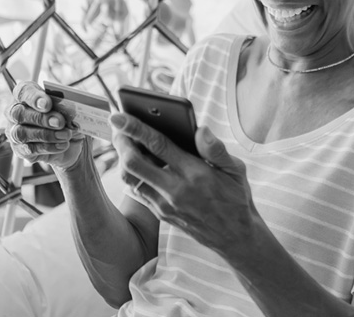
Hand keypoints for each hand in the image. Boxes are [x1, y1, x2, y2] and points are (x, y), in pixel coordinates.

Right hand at [5, 80, 87, 171]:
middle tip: (60, 122)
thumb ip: (68, 106)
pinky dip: (48, 147)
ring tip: (66, 135)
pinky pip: (29, 149)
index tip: (47, 104)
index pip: (22, 91)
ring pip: (21, 133)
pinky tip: (62, 145)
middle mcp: (15, 112)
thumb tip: (70, 111)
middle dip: (41, 118)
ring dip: (46, 135)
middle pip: (18, 113)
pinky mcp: (20, 149)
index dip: (33, 97)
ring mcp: (14, 132)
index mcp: (27, 95)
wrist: (71, 142)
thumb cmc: (67, 119)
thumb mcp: (71, 110)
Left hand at [109, 112, 256, 256]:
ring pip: (130, 178)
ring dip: (122, 158)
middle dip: (121, 142)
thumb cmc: (236, 198)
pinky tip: (134, 162)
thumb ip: (216, 149)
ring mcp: (165, 204)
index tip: (119, 116)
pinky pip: (138, 191)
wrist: (235, 237)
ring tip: (124, 141)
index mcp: (195, 173)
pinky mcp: (161, 213)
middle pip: (134, 163)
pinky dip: (131, 174)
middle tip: (117, 127)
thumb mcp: (236, 170)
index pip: (159, 145)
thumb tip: (200, 129)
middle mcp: (176, 190)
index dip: (136, 128)